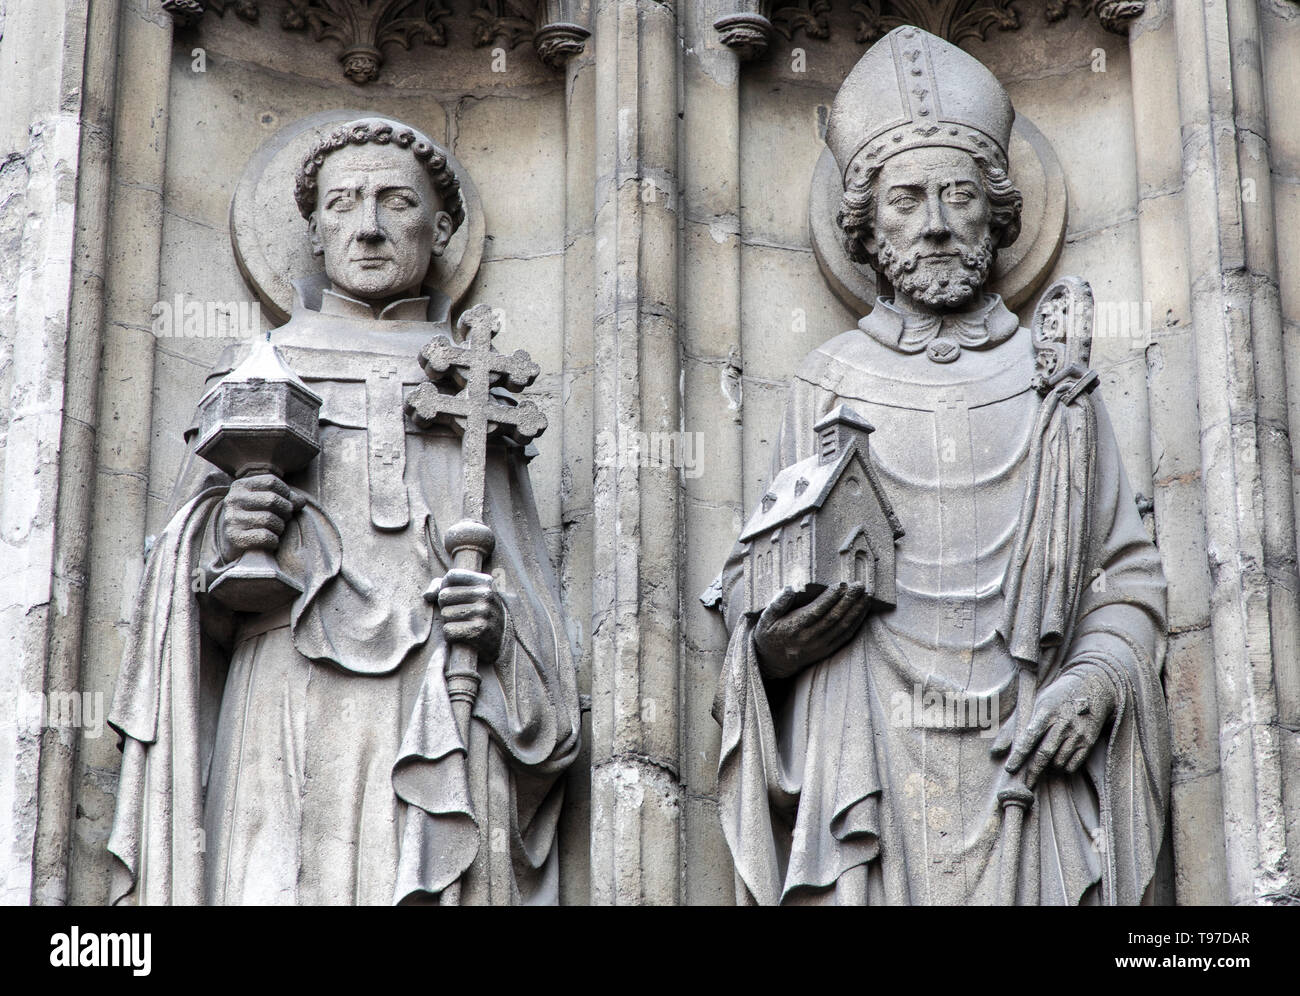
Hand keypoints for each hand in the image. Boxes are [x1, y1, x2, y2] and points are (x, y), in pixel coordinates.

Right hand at [219, 473, 298, 562]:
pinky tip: (271, 541)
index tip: (286, 502)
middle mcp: (233, 499)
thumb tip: (301, 502)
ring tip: (277, 529)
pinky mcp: (234, 537)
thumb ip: (285, 498)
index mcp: (240, 485)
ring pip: (270, 519)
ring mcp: (232, 518)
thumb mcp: (265, 502)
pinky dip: (273, 540)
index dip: (286, 492)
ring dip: (280, 527)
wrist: (231, 543)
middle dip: (285, 511)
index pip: (272, 482)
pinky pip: (265, 537)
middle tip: (285, 518)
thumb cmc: (254, 517)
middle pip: (272, 499)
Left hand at [430, 567, 504, 661]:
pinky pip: (448, 630)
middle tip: (458, 613)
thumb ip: (445, 586)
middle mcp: (486, 595)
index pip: (452, 575)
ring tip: (462, 624)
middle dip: (446, 606)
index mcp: (486, 582)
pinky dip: (451, 635)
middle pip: (444, 595)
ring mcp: (484, 613)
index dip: (445, 586)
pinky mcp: (479, 631)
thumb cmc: (480, 611)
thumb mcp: (471, 593)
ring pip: (445, 614)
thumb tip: (427, 595)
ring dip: (449, 622)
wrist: (502, 638)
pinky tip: (462, 635)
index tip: (453, 596)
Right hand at [752, 582, 870, 678]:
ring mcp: (820, 646)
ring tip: (866, 595)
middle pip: (833, 618)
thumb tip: (790, 588)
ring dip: (856, 611)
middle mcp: (809, 638)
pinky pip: (845, 636)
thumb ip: (777, 603)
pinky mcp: (827, 650)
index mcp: (794, 628)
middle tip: (859, 585)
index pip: (816, 611)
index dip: (830, 598)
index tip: (841, 584)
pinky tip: (862, 611)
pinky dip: (856, 623)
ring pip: (842, 627)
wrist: (773, 662)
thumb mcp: (765, 619)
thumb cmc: (769, 634)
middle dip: (848, 600)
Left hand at [1005, 666, 1116, 787]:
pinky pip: (1073, 764)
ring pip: (1059, 761)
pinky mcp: (1089, 740)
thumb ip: (1014, 728)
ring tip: (1044, 762)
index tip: (1010, 769)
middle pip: (1045, 753)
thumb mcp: (1034, 704)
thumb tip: (995, 752)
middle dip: (1033, 771)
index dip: (1019, 755)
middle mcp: (1062, 722)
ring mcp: (1077, 732)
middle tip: (1025, 784)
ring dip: (1049, 767)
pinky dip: (1063, 767)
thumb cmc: (1055, 697)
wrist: (1091, 685)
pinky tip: (1059, 760)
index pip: (1029, 737)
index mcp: (1046, 711)